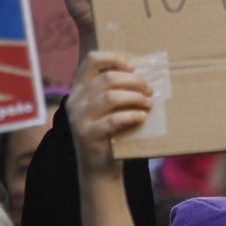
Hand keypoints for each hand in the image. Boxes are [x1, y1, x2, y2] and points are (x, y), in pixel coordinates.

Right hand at [67, 51, 151, 177]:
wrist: (100, 167)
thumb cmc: (111, 131)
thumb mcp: (109, 106)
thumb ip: (117, 88)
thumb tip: (146, 68)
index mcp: (79, 88)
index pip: (92, 60)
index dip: (115, 58)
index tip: (135, 66)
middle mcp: (74, 101)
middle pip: (108, 78)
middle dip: (135, 81)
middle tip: (150, 90)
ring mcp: (77, 118)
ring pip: (111, 97)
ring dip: (136, 98)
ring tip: (149, 103)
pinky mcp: (86, 135)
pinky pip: (113, 120)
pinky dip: (132, 116)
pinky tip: (142, 117)